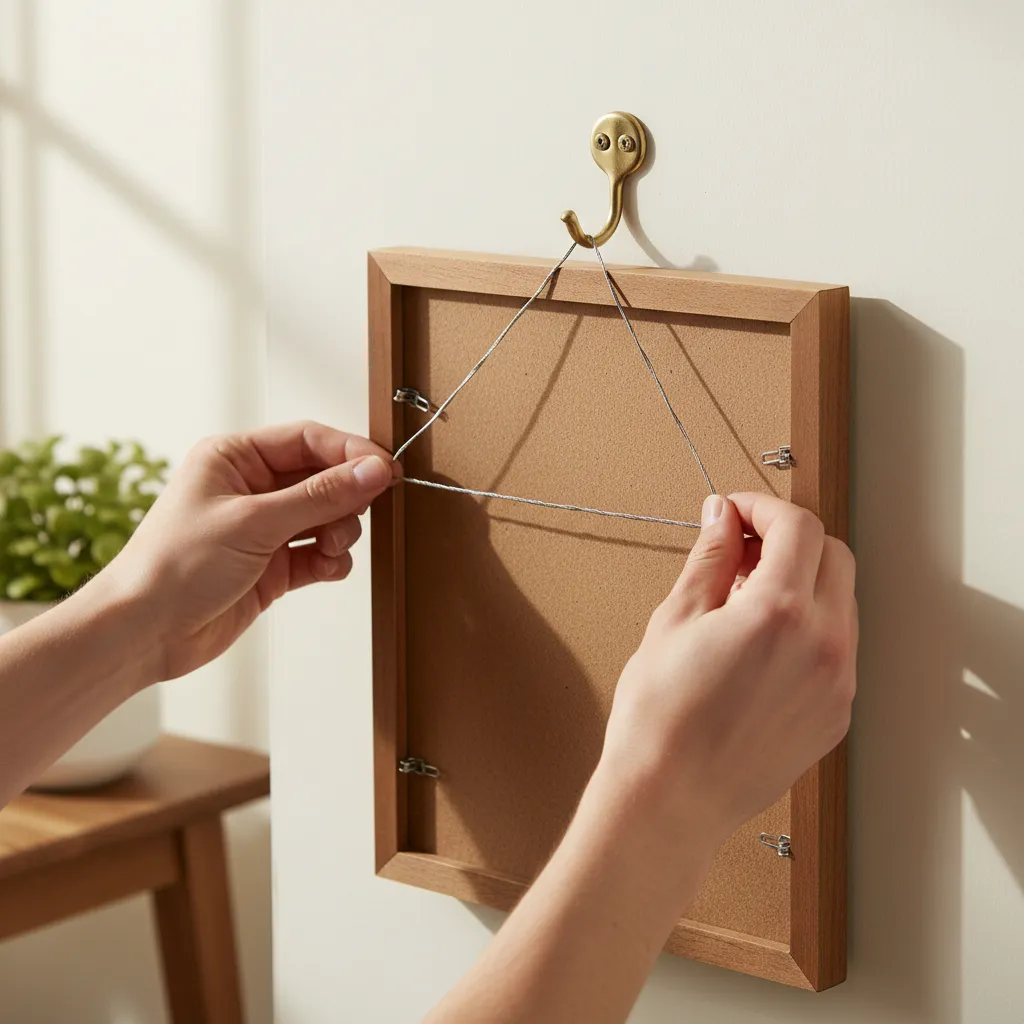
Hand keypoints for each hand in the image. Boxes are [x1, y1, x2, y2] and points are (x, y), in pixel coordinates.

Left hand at [105, 422, 396, 679]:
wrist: (144, 633)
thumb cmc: (174, 567)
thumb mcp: (254, 522)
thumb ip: (320, 496)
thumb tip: (373, 471)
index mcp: (235, 458)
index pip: (308, 439)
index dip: (350, 453)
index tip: (386, 471)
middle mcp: (251, 488)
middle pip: (323, 478)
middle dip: (346, 497)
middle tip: (357, 515)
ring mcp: (264, 529)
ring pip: (327, 517)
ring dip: (340, 532)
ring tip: (331, 548)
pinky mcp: (273, 566)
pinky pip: (320, 554)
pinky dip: (331, 561)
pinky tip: (325, 568)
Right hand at [600, 492, 856, 844]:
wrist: (670, 800)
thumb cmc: (659, 718)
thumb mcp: (674, 621)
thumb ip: (709, 559)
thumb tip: (722, 517)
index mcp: (779, 613)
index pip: (798, 527)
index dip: (763, 506)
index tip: (734, 512)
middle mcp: (824, 645)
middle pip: (833, 556)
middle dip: (790, 539)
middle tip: (740, 549)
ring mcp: (837, 684)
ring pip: (840, 602)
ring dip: (801, 582)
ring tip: (742, 601)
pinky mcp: (835, 715)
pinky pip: (836, 649)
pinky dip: (808, 628)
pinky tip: (759, 644)